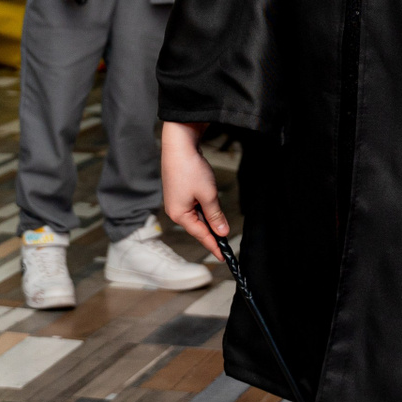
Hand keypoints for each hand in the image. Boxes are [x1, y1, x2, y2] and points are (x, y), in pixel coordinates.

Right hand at [162, 121, 227, 259]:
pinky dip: (204, 208)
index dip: (213, 246)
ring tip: (221, 226)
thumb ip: (215, 215)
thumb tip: (222, 231)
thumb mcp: (208, 195)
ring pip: (196, 215)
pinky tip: (211, 207)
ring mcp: (176, 200)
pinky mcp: (180, 191)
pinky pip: (194, 206)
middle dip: (211, 233)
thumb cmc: (190, 169)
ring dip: (209, 219)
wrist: (179, 144)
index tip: (223, 256)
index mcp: (179, 214)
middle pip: (197, 226)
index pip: (200, 235)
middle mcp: (175, 210)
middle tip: (226, 243)